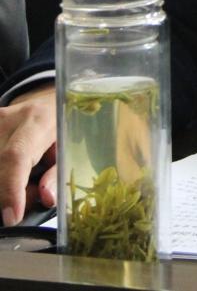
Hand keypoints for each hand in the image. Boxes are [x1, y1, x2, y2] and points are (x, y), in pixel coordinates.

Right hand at [0, 84, 56, 226]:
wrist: (44, 103)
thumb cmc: (59, 128)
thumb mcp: (67, 148)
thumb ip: (57, 175)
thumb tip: (47, 199)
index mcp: (38, 121)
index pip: (16, 156)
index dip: (11, 189)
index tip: (12, 217)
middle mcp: (9, 120)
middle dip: (8, 194)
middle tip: (25, 198)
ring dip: (2, 186)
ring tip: (20, 183)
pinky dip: (1, 176)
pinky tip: (8, 174)